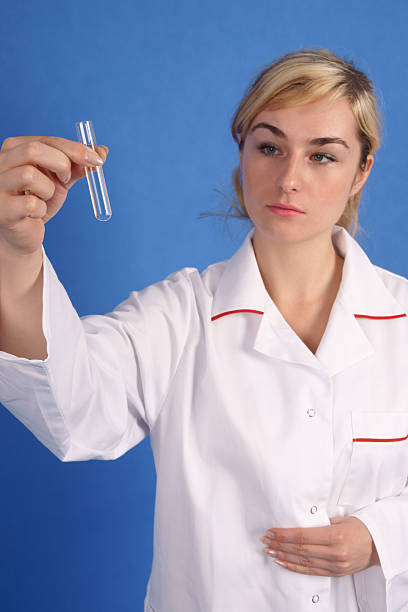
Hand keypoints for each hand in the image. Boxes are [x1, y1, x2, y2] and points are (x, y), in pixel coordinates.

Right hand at [0, 136, 107, 255]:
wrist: (23, 234)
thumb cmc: (38, 202)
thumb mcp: (60, 181)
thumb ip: (77, 166)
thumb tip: (102, 151)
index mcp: (15, 148)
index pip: (47, 140)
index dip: (75, 149)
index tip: (97, 160)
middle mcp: (0, 162)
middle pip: (34, 150)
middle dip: (61, 164)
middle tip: (66, 180)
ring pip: (29, 175)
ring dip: (49, 190)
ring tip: (44, 199)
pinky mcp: (2, 209)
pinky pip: (29, 204)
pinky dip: (41, 210)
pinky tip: (35, 214)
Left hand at [260, 516, 379, 576]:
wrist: (378, 545)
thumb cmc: (360, 528)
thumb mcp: (340, 520)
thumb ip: (321, 522)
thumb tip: (299, 521)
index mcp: (334, 536)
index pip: (302, 536)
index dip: (284, 535)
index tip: (271, 532)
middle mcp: (334, 553)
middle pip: (300, 550)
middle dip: (280, 545)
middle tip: (266, 541)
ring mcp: (335, 565)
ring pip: (303, 562)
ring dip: (284, 557)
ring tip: (270, 552)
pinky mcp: (335, 572)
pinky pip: (311, 571)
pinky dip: (295, 568)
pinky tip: (284, 563)